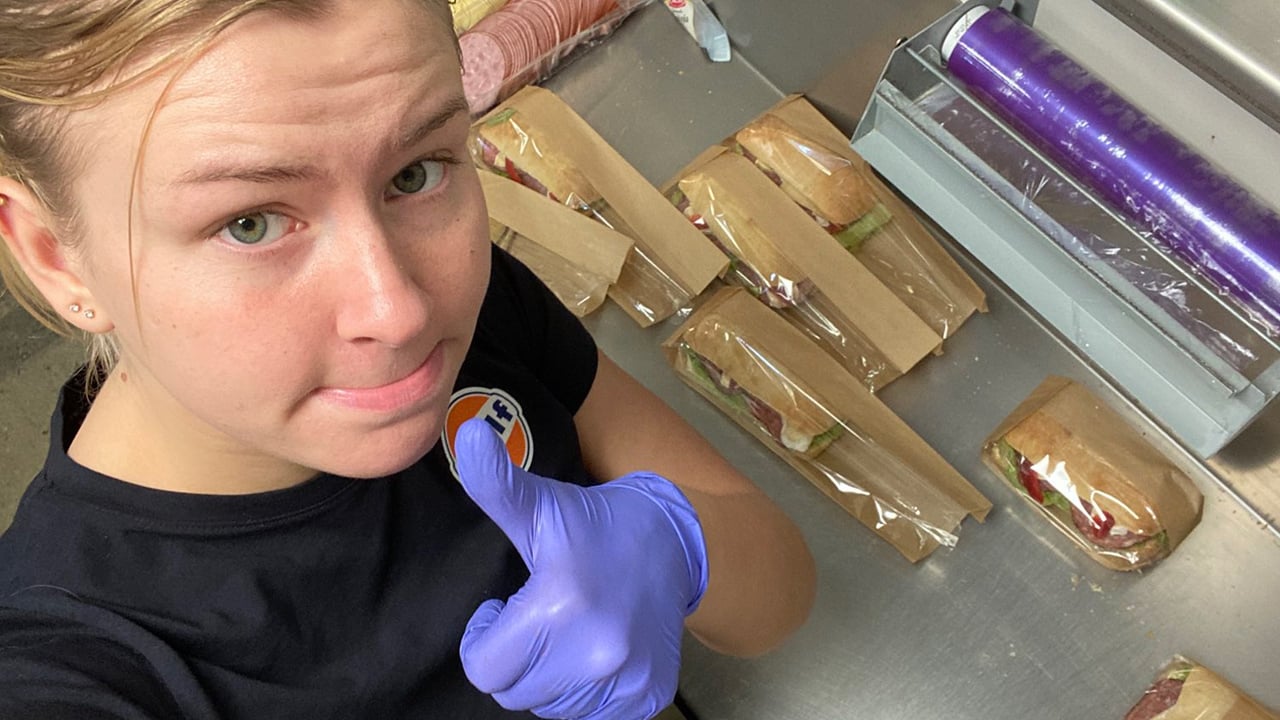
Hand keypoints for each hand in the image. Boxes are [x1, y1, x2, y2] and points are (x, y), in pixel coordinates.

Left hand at [453, 418, 708, 719]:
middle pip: (515, 692)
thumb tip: (468, 434)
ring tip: (569, 629)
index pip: (485, 669)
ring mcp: (626, 678)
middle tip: (538, 617)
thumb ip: (496, 484)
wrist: (672, 541)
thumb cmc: (591, 525)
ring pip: (550, 706)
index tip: (501, 609)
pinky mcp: (647, 696)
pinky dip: (585, 690)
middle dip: (516, 658)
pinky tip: (597, 647)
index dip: (484, 638)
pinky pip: (590, 715)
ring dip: (550, 675)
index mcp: (560, 603)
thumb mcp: (541, 504)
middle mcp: (597, 651)